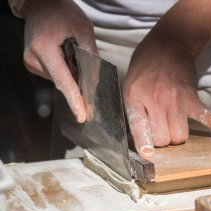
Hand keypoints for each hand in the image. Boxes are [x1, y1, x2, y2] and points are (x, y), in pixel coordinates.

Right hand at [23, 0, 96, 121]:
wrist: (41, 4)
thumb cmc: (63, 13)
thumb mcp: (83, 29)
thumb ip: (90, 55)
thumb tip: (96, 81)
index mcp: (44, 49)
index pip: (63, 81)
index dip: (75, 100)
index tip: (82, 116)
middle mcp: (33, 59)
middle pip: (63, 82)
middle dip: (79, 84)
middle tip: (92, 77)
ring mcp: (31, 62)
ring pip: (60, 80)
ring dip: (72, 74)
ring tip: (73, 53)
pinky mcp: (33, 64)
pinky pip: (55, 74)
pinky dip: (66, 71)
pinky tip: (68, 57)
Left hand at [123, 33, 210, 157]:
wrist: (167, 46)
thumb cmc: (145, 68)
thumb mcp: (130, 88)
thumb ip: (134, 112)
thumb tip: (140, 138)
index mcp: (137, 98)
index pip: (140, 128)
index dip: (144, 144)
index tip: (148, 155)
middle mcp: (156, 101)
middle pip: (164, 138)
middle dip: (162, 139)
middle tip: (160, 128)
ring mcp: (176, 101)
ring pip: (181, 136)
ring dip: (178, 136)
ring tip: (174, 126)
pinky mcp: (193, 99)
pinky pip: (209, 118)